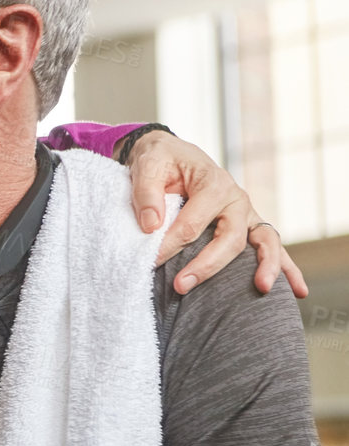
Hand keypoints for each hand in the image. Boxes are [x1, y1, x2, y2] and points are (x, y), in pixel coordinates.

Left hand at [125, 130, 306, 296]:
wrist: (172, 155)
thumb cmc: (161, 162)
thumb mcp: (147, 167)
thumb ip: (146, 194)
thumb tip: (151, 226)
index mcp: (213, 183)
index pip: (192, 223)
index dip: (170, 245)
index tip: (150, 261)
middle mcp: (237, 199)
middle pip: (230, 238)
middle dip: (207, 265)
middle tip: (181, 286)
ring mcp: (247, 214)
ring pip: (264, 242)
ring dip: (266, 266)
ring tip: (261, 288)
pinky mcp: (248, 226)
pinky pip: (271, 248)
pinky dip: (286, 268)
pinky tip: (298, 290)